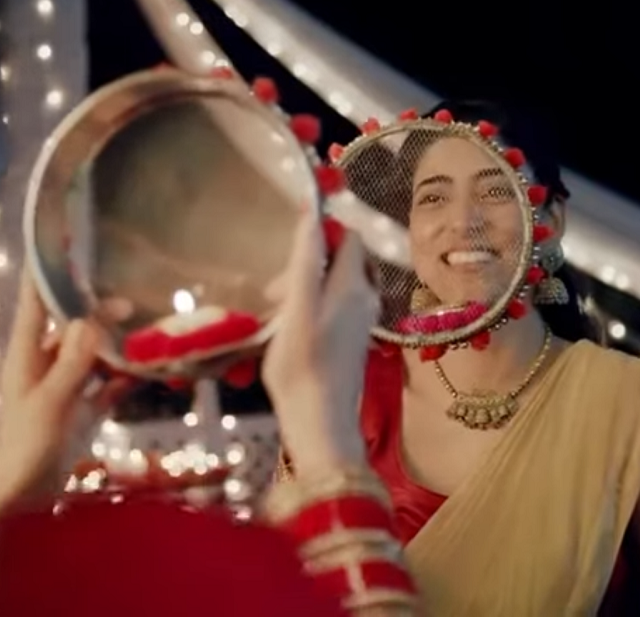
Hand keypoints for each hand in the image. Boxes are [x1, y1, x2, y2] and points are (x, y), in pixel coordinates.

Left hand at [0, 273, 129, 523]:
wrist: (23, 497)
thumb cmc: (26, 448)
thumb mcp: (50, 403)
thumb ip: (72, 363)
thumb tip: (91, 321)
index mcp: (27, 356)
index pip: (36, 303)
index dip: (48, 272)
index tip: (63, 241)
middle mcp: (44, 365)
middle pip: (70, 326)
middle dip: (96, 312)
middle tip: (127, 303)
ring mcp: (63, 387)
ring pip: (90, 354)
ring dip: (112, 345)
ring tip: (141, 333)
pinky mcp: (79, 410)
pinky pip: (104, 385)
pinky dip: (120, 377)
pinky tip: (141, 372)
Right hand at [262, 214, 379, 478]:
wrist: (321, 423)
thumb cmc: (302, 367)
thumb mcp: (296, 309)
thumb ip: (306, 261)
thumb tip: (312, 215)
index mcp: (354, 286)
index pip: (350, 237)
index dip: (323, 232)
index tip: (291, 247)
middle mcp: (366, 298)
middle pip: (342, 260)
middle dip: (307, 263)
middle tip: (272, 291)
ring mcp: (362, 320)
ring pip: (336, 283)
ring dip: (306, 286)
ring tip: (276, 311)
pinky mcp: (354, 339)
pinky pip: (336, 305)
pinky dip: (313, 306)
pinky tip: (291, 328)